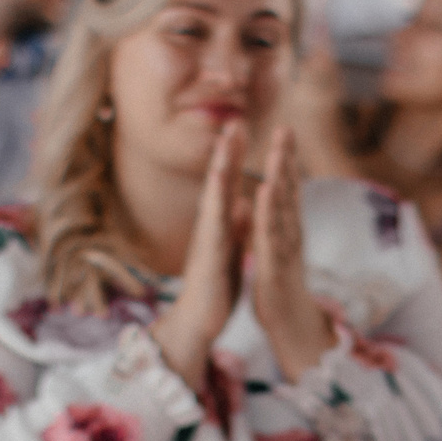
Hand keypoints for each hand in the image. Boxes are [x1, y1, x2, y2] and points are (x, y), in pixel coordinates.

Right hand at [150, 121, 247, 390]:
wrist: (199, 320)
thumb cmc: (215, 284)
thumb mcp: (231, 248)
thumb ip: (235, 225)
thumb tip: (243, 203)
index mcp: (219, 223)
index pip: (227, 182)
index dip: (233, 154)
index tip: (240, 126)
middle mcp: (210, 226)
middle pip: (218, 182)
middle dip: (226, 151)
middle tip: (234, 120)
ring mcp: (207, 241)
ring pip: (214, 200)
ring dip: (220, 172)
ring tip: (226, 146)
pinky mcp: (210, 260)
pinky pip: (217, 233)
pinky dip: (224, 213)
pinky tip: (232, 197)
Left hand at [247, 127, 332, 379]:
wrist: (291, 325)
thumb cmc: (282, 286)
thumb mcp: (280, 249)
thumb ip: (280, 223)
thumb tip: (281, 201)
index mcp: (287, 228)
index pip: (287, 188)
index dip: (286, 159)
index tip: (284, 131)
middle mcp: (291, 234)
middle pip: (290, 190)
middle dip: (287, 159)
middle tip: (287, 127)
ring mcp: (285, 249)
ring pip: (283, 208)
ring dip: (281, 177)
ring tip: (278, 150)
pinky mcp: (274, 265)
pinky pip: (270, 235)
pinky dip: (268, 211)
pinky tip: (266, 191)